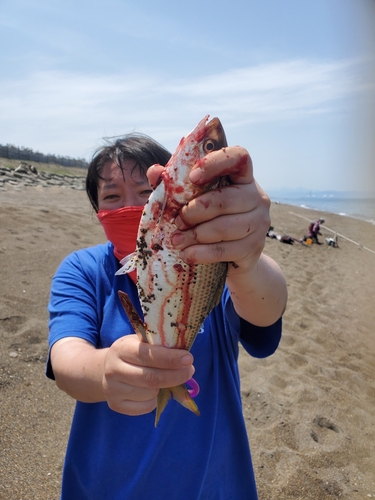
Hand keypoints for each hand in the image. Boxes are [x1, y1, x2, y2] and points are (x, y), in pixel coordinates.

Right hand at [102, 334, 194, 415]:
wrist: (106, 369)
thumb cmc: (132, 353)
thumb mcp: (141, 342)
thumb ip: (159, 346)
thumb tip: (185, 355)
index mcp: (121, 349)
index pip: (147, 355)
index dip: (170, 358)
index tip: (188, 358)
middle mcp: (113, 370)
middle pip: (151, 378)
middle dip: (175, 375)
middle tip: (190, 371)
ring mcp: (112, 389)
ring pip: (150, 393)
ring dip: (165, 387)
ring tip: (166, 378)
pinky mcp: (116, 405)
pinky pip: (146, 406)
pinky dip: (156, 400)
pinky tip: (153, 390)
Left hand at [169, 146, 270, 274]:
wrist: (235, 256)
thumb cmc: (211, 219)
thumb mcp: (194, 199)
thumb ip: (175, 184)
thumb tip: (154, 171)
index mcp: (242, 177)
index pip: (238, 157)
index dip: (215, 163)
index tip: (192, 177)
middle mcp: (257, 196)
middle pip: (225, 199)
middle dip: (194, 212)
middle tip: (177, 221)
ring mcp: (259, 223)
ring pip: (224, 227)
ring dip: (194, 235)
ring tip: (176, 240)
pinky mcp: (254, 247)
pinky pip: (224, 250)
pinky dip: (201, 253)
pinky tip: (186, 254)